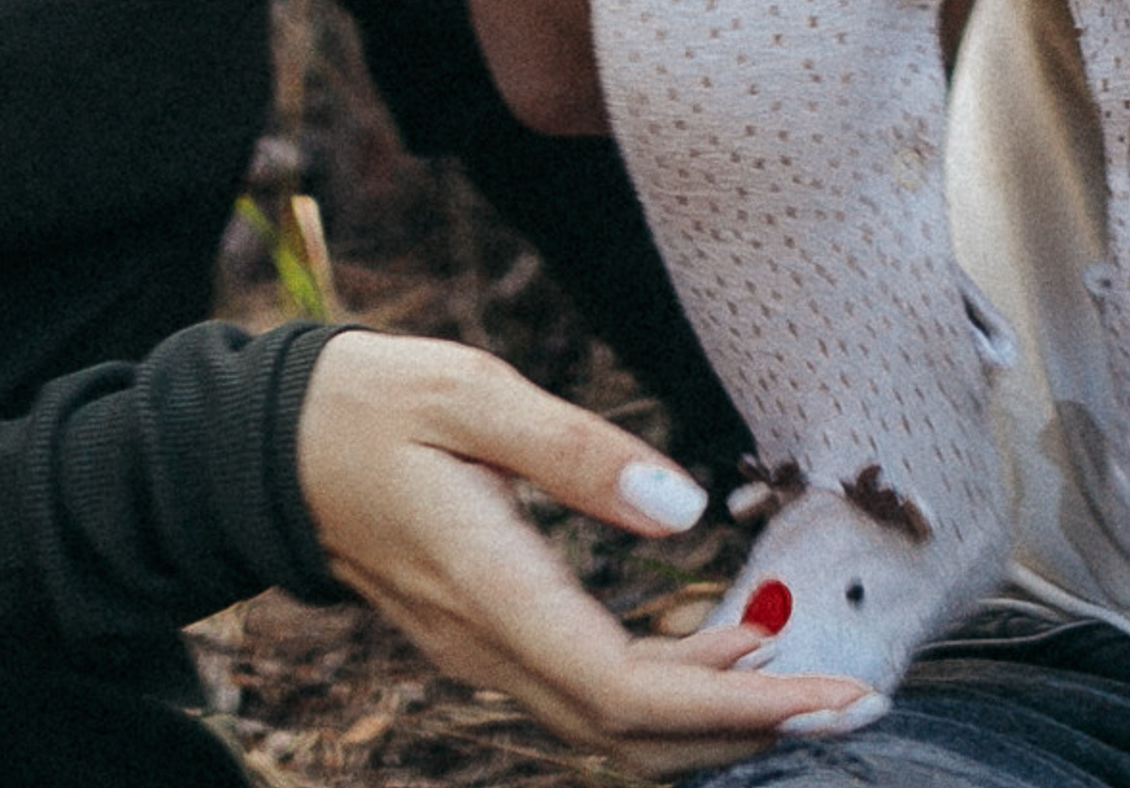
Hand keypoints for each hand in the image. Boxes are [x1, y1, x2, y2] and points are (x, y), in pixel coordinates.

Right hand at [298, 333, 881, 768]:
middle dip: (746, 730)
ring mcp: (486, 651)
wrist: (276, 443)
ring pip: (611, 723)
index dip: (733, 709)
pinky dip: (666, 685)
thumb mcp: (470, 393)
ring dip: (712, 715)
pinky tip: (721, 642)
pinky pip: (589, 690)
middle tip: (853, 696)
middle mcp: (490, 647)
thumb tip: (683, 508)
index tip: (824, 692)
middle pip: (630, 736)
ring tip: (802, 668)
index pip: (625, 694)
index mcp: (490, 592)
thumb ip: (575, 450)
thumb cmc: (372, 401)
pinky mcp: (489, 635)